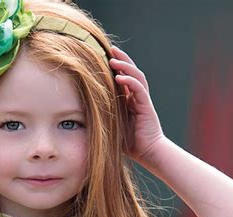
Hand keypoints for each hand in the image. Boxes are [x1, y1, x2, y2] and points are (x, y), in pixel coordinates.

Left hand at [109, 46, 165, 164]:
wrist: (149, 153)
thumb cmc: (131, 144)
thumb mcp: (113, 127)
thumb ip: (104, 118)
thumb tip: (83, 115)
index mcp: (130, 100)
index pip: (124, 78)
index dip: (116, 67)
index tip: (104, 57)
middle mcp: (137, 97)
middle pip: (132, 72)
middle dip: (122, 59)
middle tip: (110, 48)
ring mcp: (143, 101)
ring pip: (136, 77)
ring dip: (125, 66)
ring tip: (114, 59)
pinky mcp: (146, 107)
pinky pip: (138, 90)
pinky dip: (130, 81)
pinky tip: (120, 77)